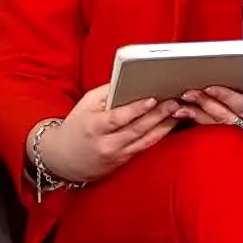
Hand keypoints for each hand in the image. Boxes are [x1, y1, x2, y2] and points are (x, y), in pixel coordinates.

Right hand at [36, 84, 181, 184]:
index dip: (136, 109)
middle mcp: (106, 144)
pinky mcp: (124, 161)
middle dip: (158, 115)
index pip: (118, 118)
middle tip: (174, 102)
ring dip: (164, 126)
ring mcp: (117, 155)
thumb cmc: (76, 126)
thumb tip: (132, 81)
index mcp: (93, 126)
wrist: (64, 158)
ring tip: (178, 112)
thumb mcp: (85, 104)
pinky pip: (144, 147)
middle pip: (136, 129)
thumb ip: (108, 93)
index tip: (152, 99)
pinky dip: (159, 135)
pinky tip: (170, 125)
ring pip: (145, 141)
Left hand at [178, 84, 242, 192]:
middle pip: (223, 116)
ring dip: (199, 117)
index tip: (209, 88)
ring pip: (218, 127)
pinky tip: (191, 123)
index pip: (241, 107)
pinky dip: (205, 129)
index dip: (224, 97)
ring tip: (180, 109)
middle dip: (204, 104)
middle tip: (186, 94)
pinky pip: (221, 137)